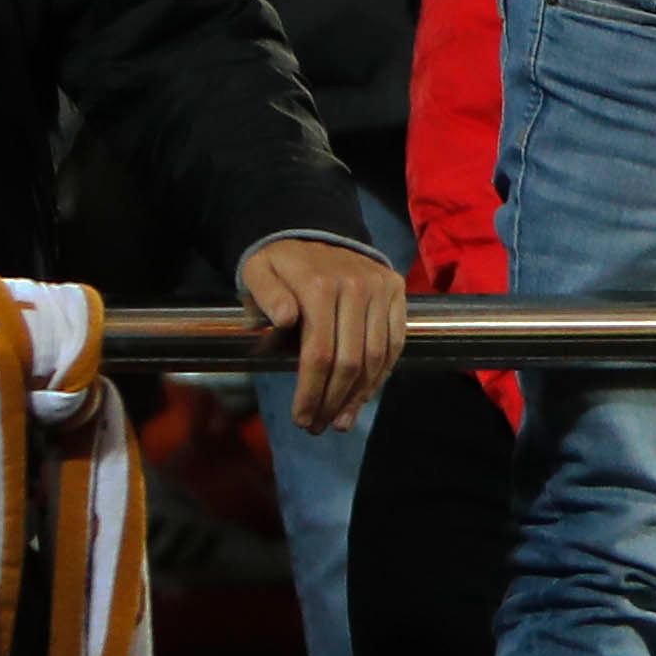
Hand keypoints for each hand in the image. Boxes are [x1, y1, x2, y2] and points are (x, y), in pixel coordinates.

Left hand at [239, 234, 406, 432]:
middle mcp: (357, 287)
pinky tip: (364, 396)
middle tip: (319, 426)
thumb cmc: (281, 262)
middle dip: (334, 401)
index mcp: (319, 286)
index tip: (301, 418)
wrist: (316, 229)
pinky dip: (382, 374)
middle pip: (350, 361)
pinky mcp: (396, 291)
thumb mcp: (259, 271)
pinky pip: (394, 343)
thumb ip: (266, 294)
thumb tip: (284, 319)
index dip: (312, 392)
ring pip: (376, 357)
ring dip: (360, 396)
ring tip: (342, 421)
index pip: (319, 353)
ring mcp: (381, 289)